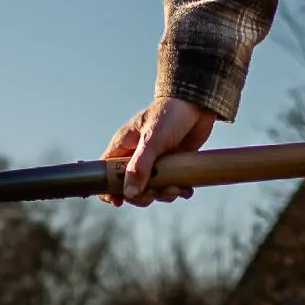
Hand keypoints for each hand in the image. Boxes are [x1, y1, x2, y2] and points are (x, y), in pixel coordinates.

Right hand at [100, 97, 216, 203]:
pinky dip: (178, 190)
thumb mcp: (152, 140)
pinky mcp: (173, 164)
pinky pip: (171, 184)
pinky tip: (186, 189)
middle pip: (130, 187)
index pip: (106, 172)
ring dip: (163, 194)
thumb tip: (128, 194)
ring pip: (152, 189)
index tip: (119, 201)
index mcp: (123, 146)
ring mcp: (155, 162)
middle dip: (142, 195)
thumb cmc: (170, 114)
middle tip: (155, 194)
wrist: (198, 103)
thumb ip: (140, 167)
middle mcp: (137, 156)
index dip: (108, 188)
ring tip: (176, 189)